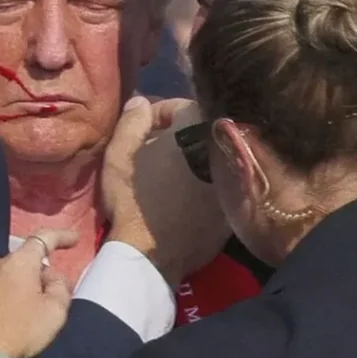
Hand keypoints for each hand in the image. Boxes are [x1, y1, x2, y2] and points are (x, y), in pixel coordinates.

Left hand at [0, 229, 78, 357]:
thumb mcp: (55, 312)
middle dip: (34, 272)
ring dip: (11, 285)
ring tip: (17, 310)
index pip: (43, 238)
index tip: (74, 239)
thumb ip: (60, 287)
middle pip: (21, 261)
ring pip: (0, 276)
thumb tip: (51, 277)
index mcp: (19, 262)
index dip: (61, 236)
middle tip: (45, 294)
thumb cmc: (21, 331)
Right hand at [101, 96, 229, 286]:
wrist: (153, 255)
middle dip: (177, 138)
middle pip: (199, 131)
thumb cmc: (133, 200)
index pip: (179, 106)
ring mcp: (235, 177)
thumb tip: (142, 102)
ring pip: (211, 156)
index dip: (155, 116)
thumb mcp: (119, 154)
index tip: (140, 134)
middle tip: (153, 154)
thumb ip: (132, 120)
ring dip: (192, 160)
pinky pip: (220, 183)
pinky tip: (185, 199)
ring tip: (169, 177)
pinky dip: (204, 184)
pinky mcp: (237, 205)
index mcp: (197, 126)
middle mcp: (224, 147)